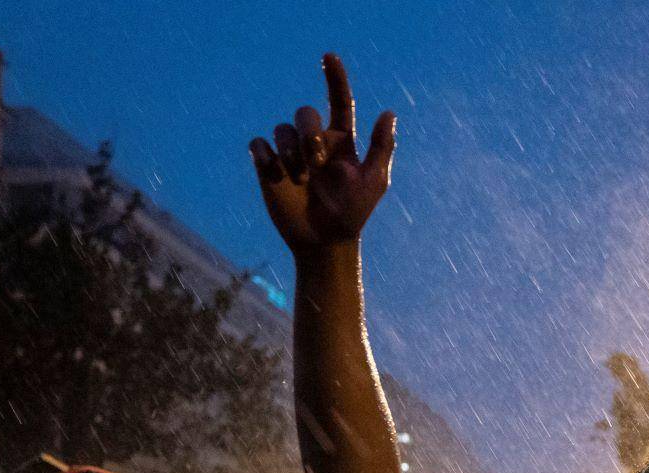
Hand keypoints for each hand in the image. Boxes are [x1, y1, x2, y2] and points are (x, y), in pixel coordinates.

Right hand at [250, 54, 396, 252]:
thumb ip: (381, 147)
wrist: (326, 241)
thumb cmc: (354, 212)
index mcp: (341, 140)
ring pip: (281, 128)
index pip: (339, 102)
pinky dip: (266, 155)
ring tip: (301, 179)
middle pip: (305, 113)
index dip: (335, 78)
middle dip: (309, 133)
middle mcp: (314, 141)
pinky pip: (258, 144)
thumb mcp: (374, 181)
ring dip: (291, 152)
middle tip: (318, 161)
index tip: (330, 56)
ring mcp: (290, 153)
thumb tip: (389, 112)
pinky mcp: (267, 166)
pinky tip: (276, 174)